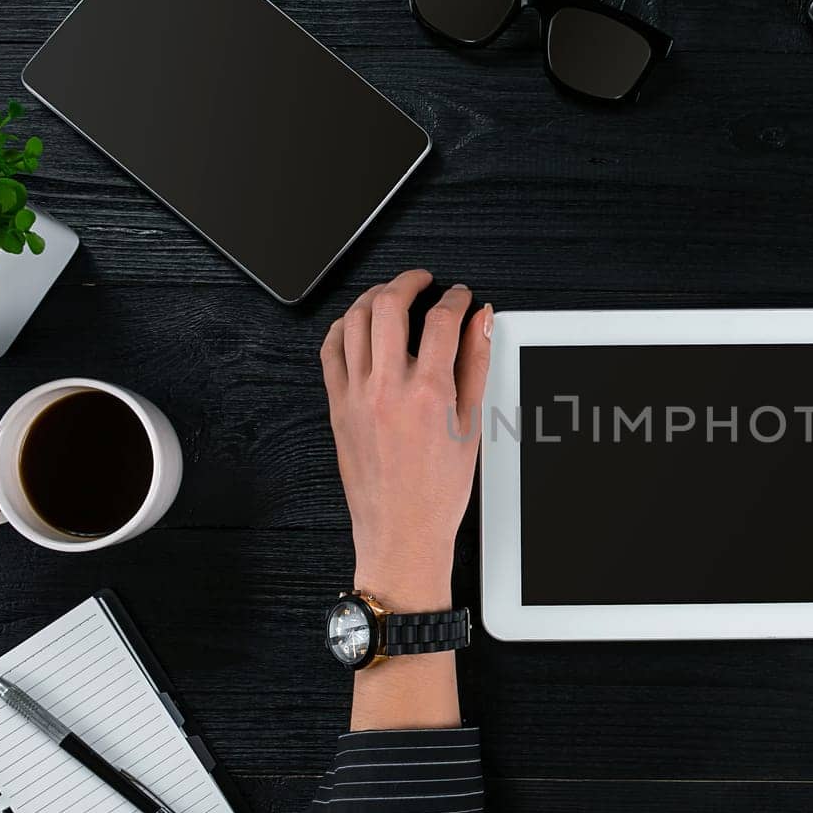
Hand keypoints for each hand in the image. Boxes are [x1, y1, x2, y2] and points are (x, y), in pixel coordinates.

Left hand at [321, 270, 491, 611]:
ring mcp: (357, 396)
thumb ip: (476, 366)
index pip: (442, 321)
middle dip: (409, 282)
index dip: (455, 299)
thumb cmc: (438, 491)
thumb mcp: (471, 426)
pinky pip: (330, 351)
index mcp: (428, 393)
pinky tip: (357, 324)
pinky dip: (343, 328)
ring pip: (355, 321)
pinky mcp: (337, 407)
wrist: (401, 531)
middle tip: (423, 281)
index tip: (461, 297)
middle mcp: (388, 388)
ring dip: (374, 297)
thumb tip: (481, 324)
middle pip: (390, 306)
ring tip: (390, 295)